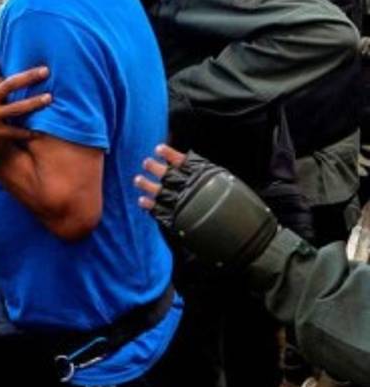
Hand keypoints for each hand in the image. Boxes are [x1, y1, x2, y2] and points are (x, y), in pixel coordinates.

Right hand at [0, 66, 51, 154]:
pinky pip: (12, 133)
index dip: (10, 81)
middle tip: (46, 71)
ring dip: (34, 103)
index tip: (19, 81)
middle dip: (30, 77)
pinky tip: (36, 133)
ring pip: (17, 108)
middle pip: (11, 85)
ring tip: (49, 98)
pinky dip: (25, 133)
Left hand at [133, 144, 276, 271]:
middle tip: (146, 162)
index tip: (159, 148)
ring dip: (147, 185)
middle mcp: (193, 190)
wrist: (247, 238)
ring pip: (160, 192)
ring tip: (138, 179)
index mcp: (207, 178)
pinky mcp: (178, 223)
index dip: (170, 154)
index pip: (185, 162)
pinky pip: (159, 212)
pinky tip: (142, 201)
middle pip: (168, 175)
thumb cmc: (243, 212)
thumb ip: (210, 176)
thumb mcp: (230, 185)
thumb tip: (193, 163)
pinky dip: (149, 206)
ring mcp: (183, 206)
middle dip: (156, 168)